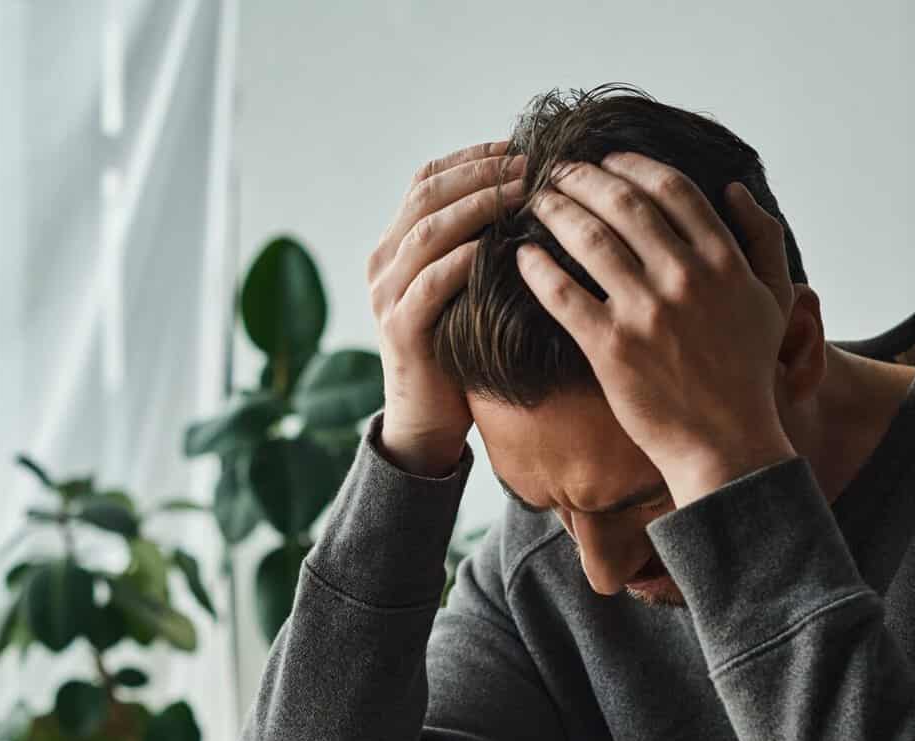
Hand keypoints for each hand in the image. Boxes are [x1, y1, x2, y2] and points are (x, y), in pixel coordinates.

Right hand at [366, 139, 526, 473]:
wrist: (427, 420)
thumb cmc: (458, 350)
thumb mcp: (465, 288)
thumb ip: (477, 246)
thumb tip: (529, 198)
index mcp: (397, 244)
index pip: (428, 179)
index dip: (472, 156)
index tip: (519, 145)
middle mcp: (384, 261)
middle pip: (428, 195)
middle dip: (480, 173)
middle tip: (528, 163)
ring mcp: (387, 294)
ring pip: (428, 232)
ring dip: (478, 207)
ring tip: (522, 194)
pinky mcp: (400, 329)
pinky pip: (432, 284)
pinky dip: (465, 260)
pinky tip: (500, 247)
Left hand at [514, 152, 797, 505]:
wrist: (726, 444)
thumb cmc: (749, 373)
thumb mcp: (775, 299)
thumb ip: (763, 238)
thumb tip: (733, 188)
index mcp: (723, 261)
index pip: (671, 189)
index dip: (632, 165)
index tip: (607, 160)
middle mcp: (685, 278)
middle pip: (623, 204)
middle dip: (584, 179)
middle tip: (559, 172)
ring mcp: (646, 313)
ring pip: (590, 240)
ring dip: (557, 211)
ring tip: (538, 202)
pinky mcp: (611, 348)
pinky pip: (563, 294)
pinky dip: (537, 269)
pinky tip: (522, 256)